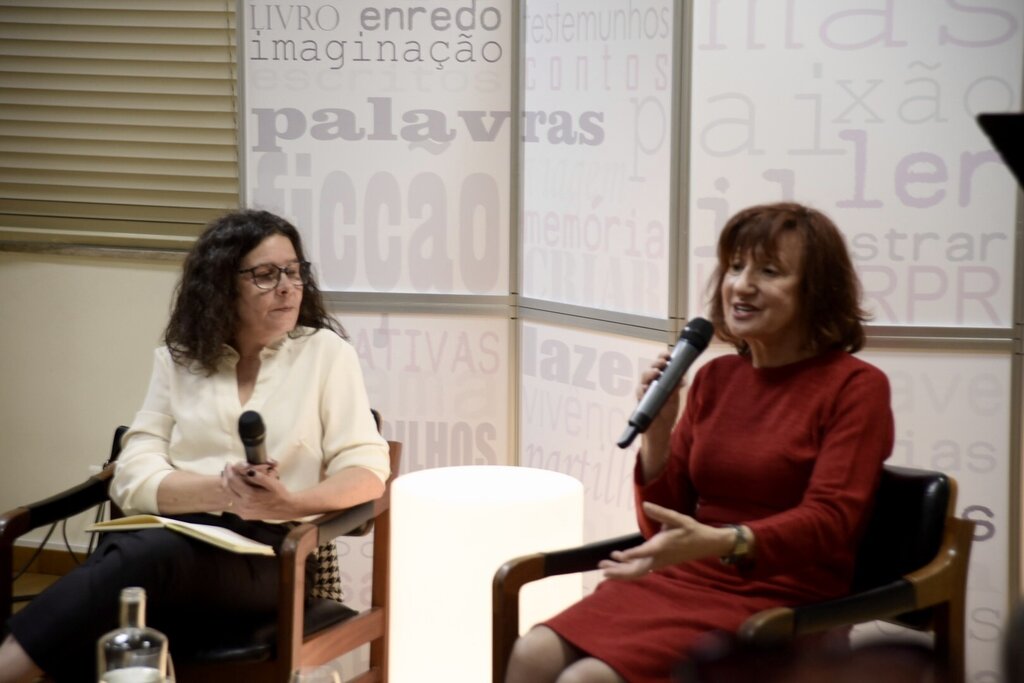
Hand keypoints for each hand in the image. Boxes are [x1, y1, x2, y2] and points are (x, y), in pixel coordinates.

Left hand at [221, 461, 293, 518]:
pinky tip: (236, 487)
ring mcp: (242, 512)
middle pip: (227, 488)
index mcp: (250, 496)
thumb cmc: (279, 494)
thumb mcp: (273, 483)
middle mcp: (243, 505)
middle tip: (227, 468)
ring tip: (230, 476)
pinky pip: (233, 502)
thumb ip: (260, 477)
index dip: (229, 471)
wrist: (285, 509)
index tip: (229, 463)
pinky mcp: (243, 515)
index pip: (233, 481)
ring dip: (228, 485)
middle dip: (226, 477)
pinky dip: (232, 493)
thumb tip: (249, 471)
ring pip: (229, 496)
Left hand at [598, 502, 728, 579]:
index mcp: (662, 547)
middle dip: (618, 571)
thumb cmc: (691, 530)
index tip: (619, 555)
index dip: (632, 555)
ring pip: (636, 572)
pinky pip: (639, 568)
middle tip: (601, 566)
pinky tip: (617, 559)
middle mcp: (658, 559)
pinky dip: (627, 566)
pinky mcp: (657, 563)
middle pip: (635, 571)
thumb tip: (645, 505)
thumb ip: (661, 513)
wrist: (705, 544)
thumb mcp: (678, 519)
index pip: (645, 553)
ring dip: (619, 569)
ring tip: (603, 564)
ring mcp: (657, 563)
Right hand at [636, 353, 683, 480]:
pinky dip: (642, 389)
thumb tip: (681, 378)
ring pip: (643, 380)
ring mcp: (644, 394)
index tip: (668, 354)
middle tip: (663, 362)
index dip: (661, 359)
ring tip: (656, 373)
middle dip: (655, 364)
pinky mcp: (641, 403)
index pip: (658, 367)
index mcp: (659, 383)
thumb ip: (675, 389)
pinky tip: (647, 387)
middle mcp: (650, 386)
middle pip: (649, 371)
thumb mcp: (673, 400)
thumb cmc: (666, 414)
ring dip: (649, 374)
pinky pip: (639, 394)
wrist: (660, 432)